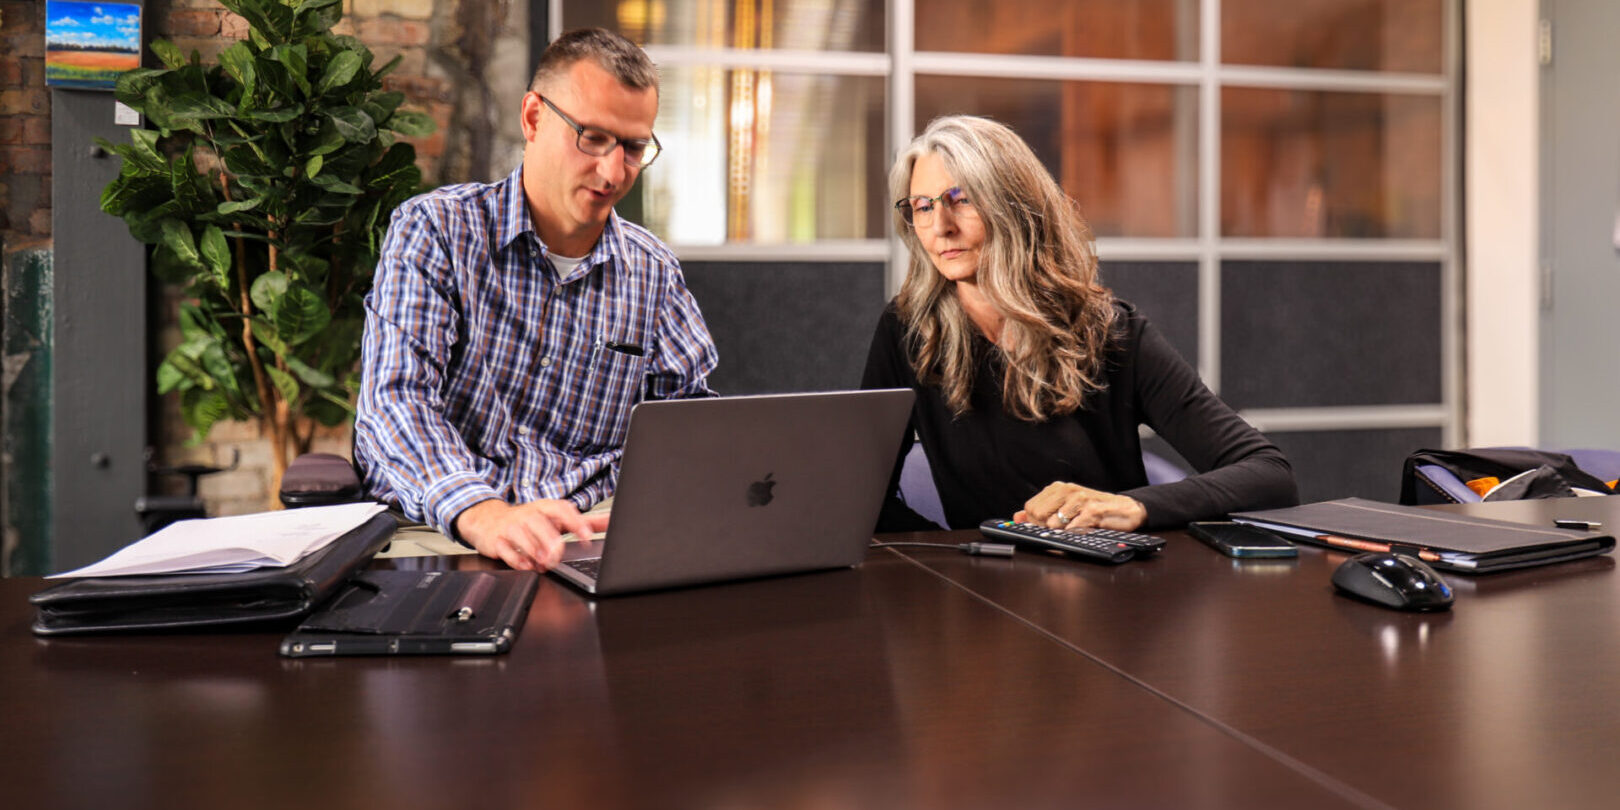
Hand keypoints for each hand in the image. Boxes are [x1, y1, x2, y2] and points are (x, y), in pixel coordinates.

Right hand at [453, 499, 611, 570]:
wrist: (490, 521)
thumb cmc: (529, 521)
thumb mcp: (556, 518)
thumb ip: (584, 522)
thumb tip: (611, 521)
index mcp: (545, 508)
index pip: (561, 509)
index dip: (575, 522)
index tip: (586, 537)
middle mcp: (528, 515)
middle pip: (540, 524)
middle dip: (551, 541)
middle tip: (559, 555)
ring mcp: (511, 527)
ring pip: (523, 537)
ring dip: (535, 552)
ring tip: (545, 563)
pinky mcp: (497, 541)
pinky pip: (507, 551)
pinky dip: (518, 560)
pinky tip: (528, 566)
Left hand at [1015, 482, 1146, 531]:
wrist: (1125, 509)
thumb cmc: (1094, 510)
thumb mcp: (1066, 508)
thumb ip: (1041, 512)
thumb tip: (1017, 517)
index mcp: (1057, 488)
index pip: (1030, 507)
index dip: (1034, 522)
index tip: (1045, 528)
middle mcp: (1067, 489)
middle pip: (1038, 515)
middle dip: (1045, 528)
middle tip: (1061, 530)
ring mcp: (1079, 498)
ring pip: (1053, 523)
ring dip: (1062, 532)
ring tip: (1075, 528)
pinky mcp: (1092, 510)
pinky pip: (1072, 528)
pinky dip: (1075, 534)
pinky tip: (1083, 530)